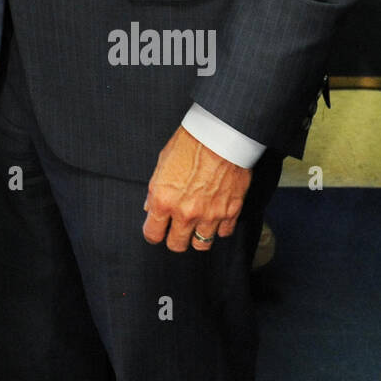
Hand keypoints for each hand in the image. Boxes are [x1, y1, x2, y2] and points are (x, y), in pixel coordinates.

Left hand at [143, 126, 251, 252]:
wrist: (220, 135)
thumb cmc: (189, 144)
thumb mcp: (162, 164)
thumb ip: (155, 190)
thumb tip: (150, 208)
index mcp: (163, 200)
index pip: (153, 234)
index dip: (153, 233)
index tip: (156, 231)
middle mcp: (185, 213)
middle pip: (177, 245)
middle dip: (174, 239)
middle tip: (176, 229)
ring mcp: (209, 215)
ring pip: (201, 245)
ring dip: (197, 236)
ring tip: (197, 225)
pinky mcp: (230, 212)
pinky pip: (223, 233)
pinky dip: (219, 227)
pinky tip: (215, 216)